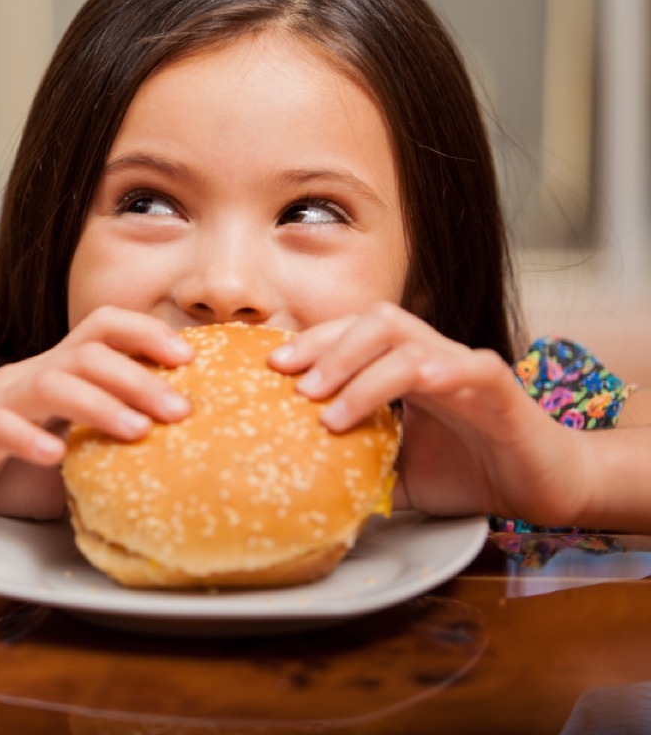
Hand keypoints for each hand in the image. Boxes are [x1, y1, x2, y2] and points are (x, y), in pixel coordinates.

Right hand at [0, 306, 193, 532]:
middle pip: (89, 353)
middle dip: (141, 376)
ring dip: (100, 403)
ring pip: (52, 382)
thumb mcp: (70, 458)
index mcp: (56, 373)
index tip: (192, 359)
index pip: (104, 330)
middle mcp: (30, 376)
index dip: (148, 333)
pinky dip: (29, 438)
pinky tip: (56, 458)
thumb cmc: (3, 471)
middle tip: (183, 410)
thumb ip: (110, 452)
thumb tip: (180, 466)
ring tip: (138, 431)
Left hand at [268, 302, 588, 526]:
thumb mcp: (399, 476)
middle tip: (293, 384)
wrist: (542, 488)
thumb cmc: (471, 473)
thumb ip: (360, 472)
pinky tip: (404, 395)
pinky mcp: (500, 389)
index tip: (271, 367)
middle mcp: (432, 358)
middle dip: (327, 347)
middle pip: (374, 323)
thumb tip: (308, 491)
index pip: (351, 334)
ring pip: (409, 343)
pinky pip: (467, 367)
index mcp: (404, 368)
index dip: (312, 343)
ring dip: (361, 373)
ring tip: (328, 412)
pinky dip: (436, 372)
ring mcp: (465, 369)